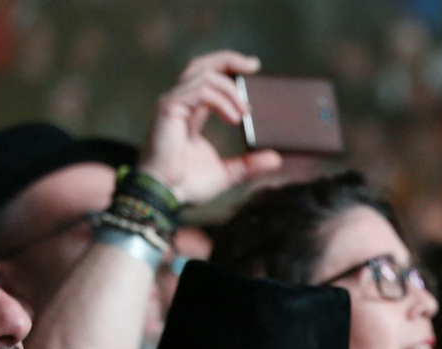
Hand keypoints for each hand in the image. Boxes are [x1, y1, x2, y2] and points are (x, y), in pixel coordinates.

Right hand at [138, 51, 283, 204]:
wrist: (166, 195)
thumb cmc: (188, 185)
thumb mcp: (228, 173)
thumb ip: (250, 164)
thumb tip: (276, 159)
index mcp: (191, 112)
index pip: (208, 77)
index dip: (228, 68)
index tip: (253, 69)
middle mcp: (180, 102)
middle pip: (202, 65)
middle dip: (229, 60)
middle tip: (254, 66)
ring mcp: (173, 103)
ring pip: (204, 75)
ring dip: (231, 89)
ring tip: (246, 111)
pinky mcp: (169, 108)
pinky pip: (200, 92)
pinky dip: (221, 100)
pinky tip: (235, 118)